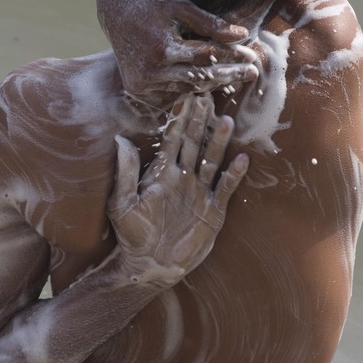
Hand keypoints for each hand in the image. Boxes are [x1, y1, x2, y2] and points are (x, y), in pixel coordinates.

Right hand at [98, 0, 261, 109]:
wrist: (114, 11)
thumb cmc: (153, 5)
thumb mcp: (182, 8)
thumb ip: (211, 23)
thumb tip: (241, 35)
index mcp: (163, 48)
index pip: (206, 55)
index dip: (231, 56)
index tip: (251, 56)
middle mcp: (151, 69)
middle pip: (200, 76)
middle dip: (229, 74)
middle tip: (252, 72)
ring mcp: (143, 82)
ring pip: (187, 87)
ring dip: (213, 82)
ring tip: (236, 75)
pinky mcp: (138, 88)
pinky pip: (172, 90)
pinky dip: (190, 85)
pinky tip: (210, 79)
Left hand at [108, 93, 250, 287]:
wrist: (150, 265)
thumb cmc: (132, 235)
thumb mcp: (122, 204)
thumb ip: (126, 173)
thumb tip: (120, 139)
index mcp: (162, 174)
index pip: (173, 140)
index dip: (179, 120)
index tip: (187, 98)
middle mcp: (183, 178)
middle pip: (195, 144)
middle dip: (201, 122)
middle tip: (208, 98)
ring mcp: (200, 193)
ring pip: (212, 161)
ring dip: (219, 142)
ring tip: (227, 121)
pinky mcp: (213, 211)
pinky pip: (225, 189)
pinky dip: (233, 175)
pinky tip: (242, 159)